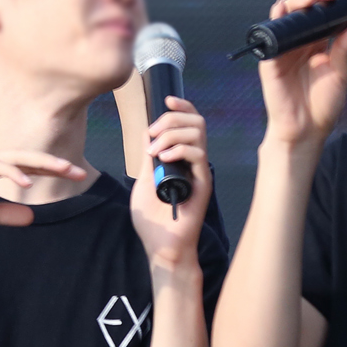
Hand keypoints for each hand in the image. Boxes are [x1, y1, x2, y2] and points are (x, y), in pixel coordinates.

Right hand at [0, 151, 85, 229]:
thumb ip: (2, 214)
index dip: (50, 169)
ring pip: (15, 156)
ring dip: (40, 163)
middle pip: (26, 157)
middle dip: (54, 164)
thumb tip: (31, 217)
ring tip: (63, 169)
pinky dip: (12, 171)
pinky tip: (27, 181)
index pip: (25, 165)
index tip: (74, 175)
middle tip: (80, 171)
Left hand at [130, 97, 211, 267]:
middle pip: (196, 122)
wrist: (162, 246)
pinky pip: (198, 154)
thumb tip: (146, 132)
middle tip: (152, 134)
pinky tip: (162, 159)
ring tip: (154, 151)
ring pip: (198, 133)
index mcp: (182, 158)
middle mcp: (194, 162)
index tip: (166, 100)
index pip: (190, 123)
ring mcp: (199, 171)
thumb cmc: (154, 219)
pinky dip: (179, 149)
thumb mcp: (143, 180)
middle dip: (171, 119)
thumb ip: (147, 157)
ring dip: (171, 134)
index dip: (182, 107)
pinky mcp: (203, 183)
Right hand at [256, 0, 346, 148]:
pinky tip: (283, 7)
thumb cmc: (323, 104)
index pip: (322, 11)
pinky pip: (270, 33)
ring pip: (287, 14)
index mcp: (318, 42)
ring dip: (299, 0)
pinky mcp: (270, 58)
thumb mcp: (341, 72)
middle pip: (304, 7)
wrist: (306, 129)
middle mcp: (300, 41)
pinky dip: (275, 18)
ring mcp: (284, 47)